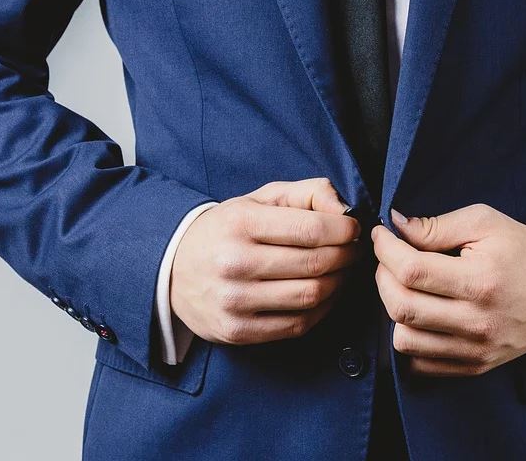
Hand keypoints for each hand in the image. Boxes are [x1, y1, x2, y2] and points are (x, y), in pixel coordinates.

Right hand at [171, 178, 360, 344]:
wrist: (172, 269)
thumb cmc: (228, 229)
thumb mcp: (260, 199)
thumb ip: (307, 193)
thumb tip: (345, 211)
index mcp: (240, 223)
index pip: (311, 229)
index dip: (344, 230)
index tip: (352, 228)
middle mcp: (234, 262)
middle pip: (315, 264)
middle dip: (346, 255)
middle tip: (353, 250)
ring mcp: (235, 301)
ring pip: (311, 296)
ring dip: (339, 283)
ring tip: (342, 271)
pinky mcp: (237, 331)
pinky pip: (298, 324)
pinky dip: (322, 309)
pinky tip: (325, 294)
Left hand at [371, 204, 525, 376]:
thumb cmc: (525, 252)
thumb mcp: (486, 222)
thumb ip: (437, 225)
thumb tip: (394, 226)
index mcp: (481, 281)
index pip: (411, 271)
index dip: (385, 250)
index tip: (381, 235)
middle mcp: (478, 321)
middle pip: (401, 307)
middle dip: (383, 277)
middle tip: (390, 259)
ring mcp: (476, 350)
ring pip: (404, 340)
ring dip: (393, 309)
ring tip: (405, 287)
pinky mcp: (475, 366)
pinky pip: (421, 364)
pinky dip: (410, 338)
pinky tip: (420, 314)